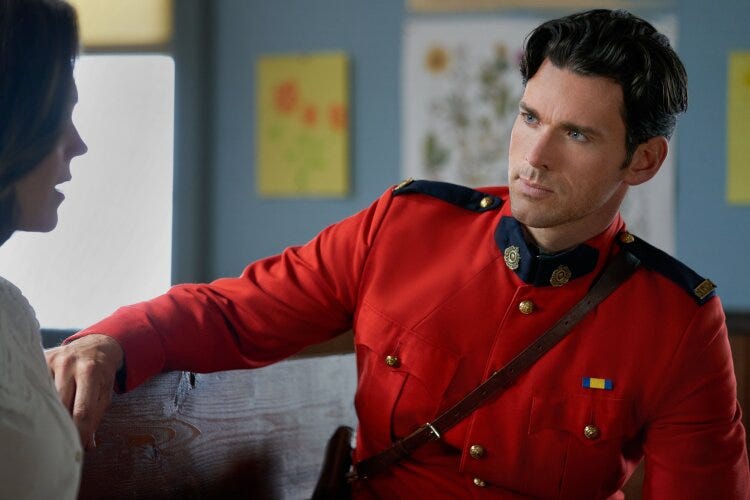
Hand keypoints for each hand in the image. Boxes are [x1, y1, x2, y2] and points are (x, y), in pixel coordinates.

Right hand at [45, 334, 123, 449]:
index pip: (83, 409)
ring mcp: (54, 361)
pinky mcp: (42, 360)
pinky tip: (44, 407)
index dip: (80, 431)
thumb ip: (96, 418)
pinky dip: (41, 398)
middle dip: (63, 424)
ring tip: (53, 426)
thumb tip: (87, 445)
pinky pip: (38, 385)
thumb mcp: (105, 394)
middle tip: (63, 440)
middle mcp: (70, 364)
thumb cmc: (101, 374)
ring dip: (50, 413)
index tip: (78, 447)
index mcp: (90, 372)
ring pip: (47, 396)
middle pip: (61, 404)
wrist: (95, 346)